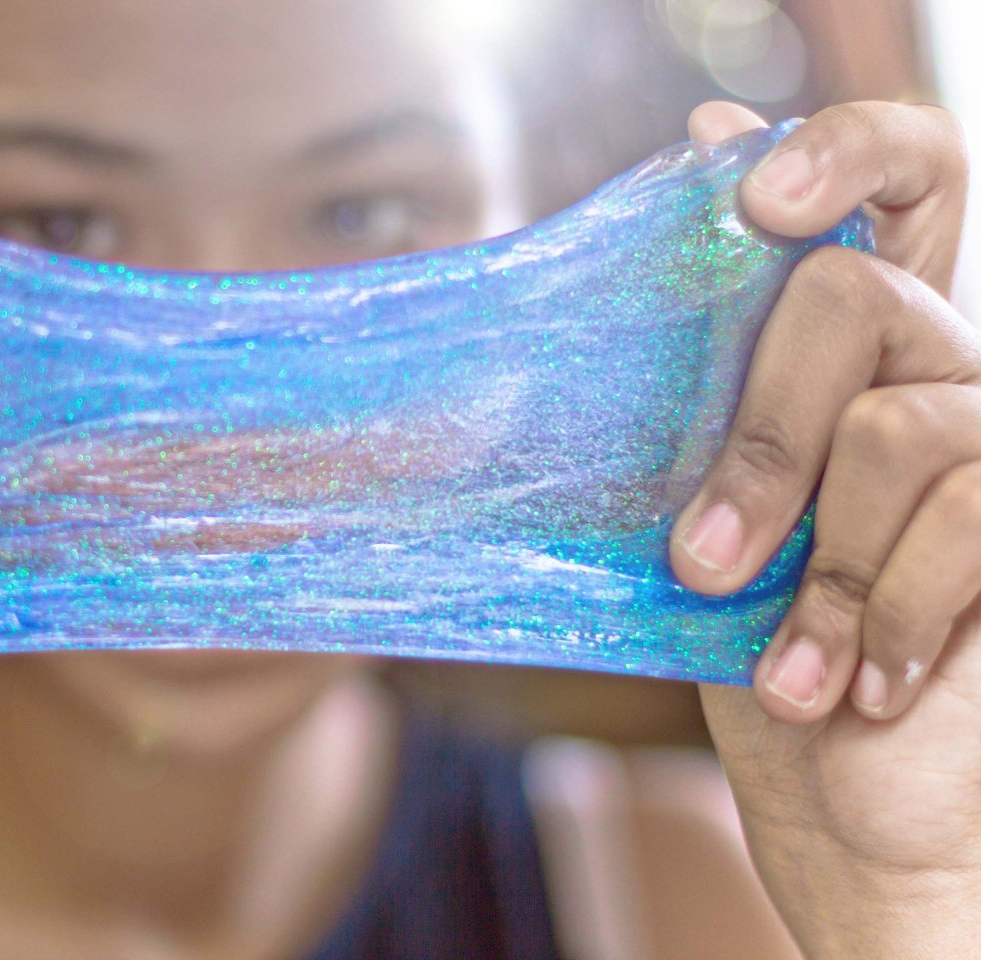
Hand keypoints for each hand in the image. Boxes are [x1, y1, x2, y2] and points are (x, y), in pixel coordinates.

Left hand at [671, 100, 971, 721]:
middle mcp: (934, 365)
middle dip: (759, 436)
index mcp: (842, 347)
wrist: (844, 796)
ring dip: (821, 566)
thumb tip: (629, 263)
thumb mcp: (695, 517)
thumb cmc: (755, 644)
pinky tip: (854, 688)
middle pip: (852, 298)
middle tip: (703, 561)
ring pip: (897, 427)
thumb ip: (686, 405)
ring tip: (783, 671)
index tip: (751, 200)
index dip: (841, 150)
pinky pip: (964, 514)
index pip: (893, 178)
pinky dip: (885, 616)